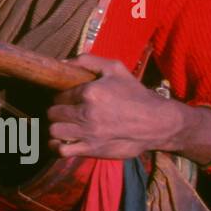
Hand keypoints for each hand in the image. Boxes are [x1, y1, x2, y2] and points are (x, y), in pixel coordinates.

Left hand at [47, 55, 180, 158]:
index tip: (68, 99)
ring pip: (54, 130)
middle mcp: (87, 113)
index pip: (59, 95)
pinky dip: (57, 145)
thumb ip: (87, 61)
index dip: (61, 97)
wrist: (157, 123)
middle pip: (53, 113)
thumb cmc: (136, 94)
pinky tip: (63, 140)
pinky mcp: (92, 150)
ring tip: (65, 125)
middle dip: (58, 111)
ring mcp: (89, 133)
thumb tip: (62, 63)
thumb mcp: (115, 69)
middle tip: (67, 111)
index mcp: (90, 93)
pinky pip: (61, 150)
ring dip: (57, 127)